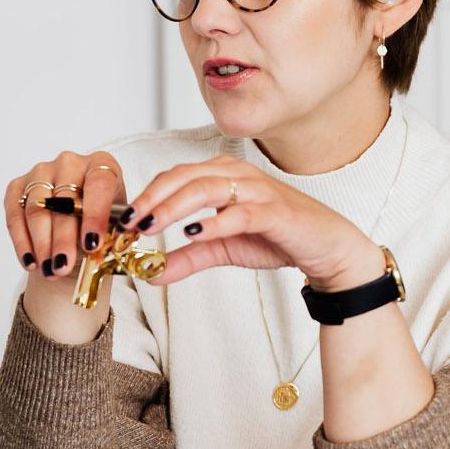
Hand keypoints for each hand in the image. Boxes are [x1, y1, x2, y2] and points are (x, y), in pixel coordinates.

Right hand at [2, 150, 126, 292]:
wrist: (76, 226)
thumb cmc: (99, 223)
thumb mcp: (114, 227)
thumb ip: (114, 233)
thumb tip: (111, 242)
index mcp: (101, 165)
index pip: (99, 184)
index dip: (95, 215)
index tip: (92, 244)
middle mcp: (70, 163)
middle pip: (64, 200)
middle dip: (63, 239)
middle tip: (63, 266)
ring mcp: (41, 172)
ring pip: (37, 208)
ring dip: (42, 244)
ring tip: (49, 270)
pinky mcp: (18, 186)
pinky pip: (15, 215)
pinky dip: (22, 242)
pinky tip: (31, 262)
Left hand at [124, 155, 381, 289]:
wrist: (325, 248)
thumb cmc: (276, 238)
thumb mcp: (223, 249)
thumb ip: (188, 258)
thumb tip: (150, 275)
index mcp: (222, 174)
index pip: (174, 176)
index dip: (146, 195)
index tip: (124, 220)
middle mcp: (237, 173)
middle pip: (184, 177)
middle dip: (152, 198)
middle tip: (129, 223)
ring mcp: (257, 189)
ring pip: (206, 187)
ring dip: (173, 206)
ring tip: (150, 226)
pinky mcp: (275, 211)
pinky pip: (239, 212)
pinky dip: (214, 222)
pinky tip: (193, 234)